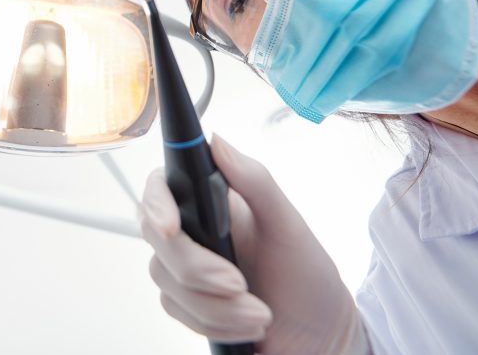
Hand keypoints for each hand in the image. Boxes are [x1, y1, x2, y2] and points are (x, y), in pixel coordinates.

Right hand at [141, 134, 368, 354]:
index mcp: (212, 201)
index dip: (157, 204)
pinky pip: (180, 314)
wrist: (320, 335)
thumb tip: (217, 142)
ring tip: (260, 313)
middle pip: (160, 240)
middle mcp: (194, 230)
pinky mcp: (188, 304)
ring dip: (218, 307)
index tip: (170, 227)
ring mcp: (186, 269)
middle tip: (239, 284)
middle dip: (199, 269)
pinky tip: (247, 326)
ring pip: (169, 284)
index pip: (162, 187)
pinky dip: (217, 325)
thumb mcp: (288, 225)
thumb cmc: (308, 277)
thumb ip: (254, 181)